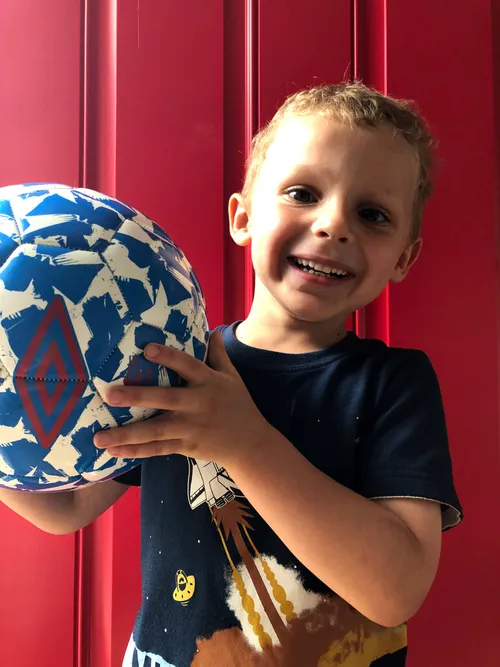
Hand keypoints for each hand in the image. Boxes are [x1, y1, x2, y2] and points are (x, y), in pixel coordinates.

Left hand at [93, 331, 272, 469]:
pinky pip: (157, 449)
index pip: (188, 366)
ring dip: (126, 434)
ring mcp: (190, 428)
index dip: (168, 357)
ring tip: (99, 436)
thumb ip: (218, 354)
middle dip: (137, 397)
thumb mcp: (232, 377)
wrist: (250, 443)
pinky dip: (135, 452)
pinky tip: (113, 451)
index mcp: (208, 382)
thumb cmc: (238, 405)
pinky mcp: (186, 446)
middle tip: (110, 394)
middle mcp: (197, 404)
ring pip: (155, 431)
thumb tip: (211, 331)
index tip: (147, 348)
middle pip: (165, 399)